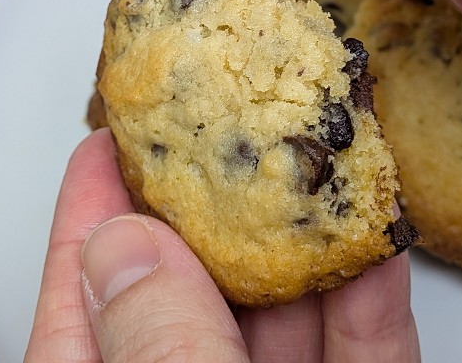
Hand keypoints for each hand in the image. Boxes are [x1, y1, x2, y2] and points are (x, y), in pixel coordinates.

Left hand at [24, 129, 421, 362]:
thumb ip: (161, 346)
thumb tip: (126, 245)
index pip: (81, 307)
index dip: (93, 216)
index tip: (109, 138)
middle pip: (191, 295)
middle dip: (220, 208)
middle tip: (235, 121)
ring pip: (286, 321)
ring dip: (307, 243)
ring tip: (322, 157)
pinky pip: (362, 357)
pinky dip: (373, 306)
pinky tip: (379, 245)